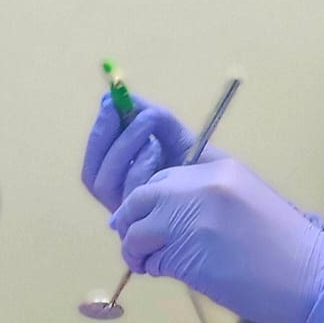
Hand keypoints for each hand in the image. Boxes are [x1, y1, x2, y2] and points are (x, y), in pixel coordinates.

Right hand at [81, 91, 223, 211]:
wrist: (230, 201)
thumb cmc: (205, 173)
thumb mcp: (179, 140)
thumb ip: (153, 120)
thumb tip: (120, 96)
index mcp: (126, 184)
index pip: (96, 161)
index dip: (99, 131)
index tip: (110, 102)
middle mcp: (124, 203)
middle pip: (93, 175)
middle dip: (105, 135)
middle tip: (121, 108)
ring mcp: (133, 217)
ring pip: (105, 182)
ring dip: (124, 146)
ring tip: (148, 124)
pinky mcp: (145, 226)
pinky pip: (129, 192)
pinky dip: (139, 164)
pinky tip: (157, 149)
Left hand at [110, 158, 323, 322]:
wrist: (311, 277)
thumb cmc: (288, 246)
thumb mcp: (250, 201)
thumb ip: (210, 197)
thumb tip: (169, 211)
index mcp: (220, 169)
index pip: (165, 172)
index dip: (149, 194)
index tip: (143, 210)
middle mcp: (200, 187)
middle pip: (143, 195)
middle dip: (132, 217)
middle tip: (136, 238)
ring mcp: (190, 219)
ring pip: (137, 227)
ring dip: (135, 246)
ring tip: (145, 260)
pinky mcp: (184, 253)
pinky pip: (149, 257)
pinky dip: (148, 267)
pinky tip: (161, 272)